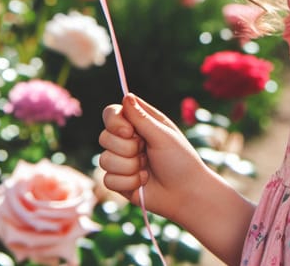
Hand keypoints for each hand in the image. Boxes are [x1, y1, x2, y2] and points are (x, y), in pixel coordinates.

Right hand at [98, 94, 204, 223]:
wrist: (185, 192)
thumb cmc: (180, 159)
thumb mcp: (163, 136)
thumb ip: (142, 118)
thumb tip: (126, 96)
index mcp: (139, 123)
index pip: (111, 113)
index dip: (115, 122)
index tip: (129, 132)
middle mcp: (127, 140)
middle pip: (104, 137)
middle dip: (127, 149)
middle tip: (147, 153)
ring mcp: (121, 161)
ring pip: (104, 160)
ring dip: (130, 167)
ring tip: (147, 169)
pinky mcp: (118, 181)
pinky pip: (108, 180)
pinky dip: (128, 182)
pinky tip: (143, 182)